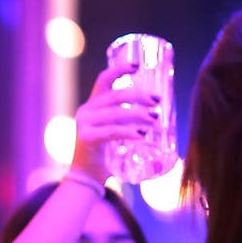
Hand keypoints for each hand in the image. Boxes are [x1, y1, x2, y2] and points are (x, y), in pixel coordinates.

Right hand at [72, 59, 161, 179]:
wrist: (85, 177)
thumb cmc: (105, 154)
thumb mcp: (114, 131)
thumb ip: (127, 121)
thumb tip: (157, 113)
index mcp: (92, 105)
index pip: (104, 80)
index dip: (119, 69)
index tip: (137, 65)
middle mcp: (86, 111)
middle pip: (116, 96)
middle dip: (139, 96)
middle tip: (157, 101)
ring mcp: (84, 124)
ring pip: (116, 113)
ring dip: (138, 114)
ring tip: (155, 120)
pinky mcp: (86, 138)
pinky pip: (111, 131)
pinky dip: (129, 132)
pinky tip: (142, 135)